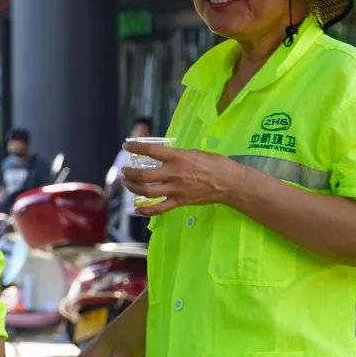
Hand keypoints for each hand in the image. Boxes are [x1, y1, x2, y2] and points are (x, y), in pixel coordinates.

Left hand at [120, 142, 243, 215]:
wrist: (230, 182)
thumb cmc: (215, 163)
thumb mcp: (194, 152)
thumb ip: (177, 155)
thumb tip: (163, 155)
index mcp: (178, 158)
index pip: (151, 151)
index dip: (136, 147)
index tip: (126, 145)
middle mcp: (174, 174)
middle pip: (144, 175)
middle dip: (130, 173)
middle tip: (125, 170)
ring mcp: (176, 190)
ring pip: (147, 192)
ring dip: (133, 188)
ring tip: (127, 183)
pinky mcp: (180, 202)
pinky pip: (160, 209)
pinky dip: (147, 211)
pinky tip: (138, 210)